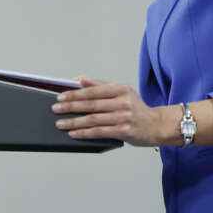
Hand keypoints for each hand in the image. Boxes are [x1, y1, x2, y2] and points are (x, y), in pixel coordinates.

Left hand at [50, 76, 171, 146]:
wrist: (157, 125)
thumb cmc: (136, 108)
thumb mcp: (121, 91)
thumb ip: (100, 85)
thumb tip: (79, 80)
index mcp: (120, 89)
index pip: (92, 90)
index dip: (74, 94)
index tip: (60, 96)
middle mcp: (123, 102)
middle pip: (91, 104)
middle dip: (70, 107)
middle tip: (55, 109)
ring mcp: (124, 117)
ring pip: (93, 119)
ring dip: (74, 121)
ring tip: (60, 123)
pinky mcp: (124, 131)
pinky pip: (99, 132)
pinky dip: (84, 133)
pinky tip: (74, 133)